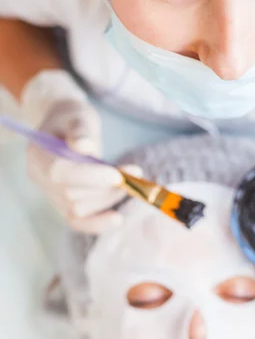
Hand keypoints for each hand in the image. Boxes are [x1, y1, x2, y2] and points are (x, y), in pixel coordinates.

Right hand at [23, 70, 140, 233]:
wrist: (66, 127)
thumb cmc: (73, 119)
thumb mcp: (78, 116)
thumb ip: (81, 130)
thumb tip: (84, 147)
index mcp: (38, 153)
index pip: (59, 172)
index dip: (89, 176)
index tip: (117, 174)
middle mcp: (39, 178)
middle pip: (71, 194)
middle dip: (106, 187)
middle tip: (133, 173)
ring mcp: (50, 194)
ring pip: (79, 208)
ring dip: (109, 198)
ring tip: (129, 181)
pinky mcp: (63, 204)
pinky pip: (77, 222)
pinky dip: (97, 223)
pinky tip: (117, 219)